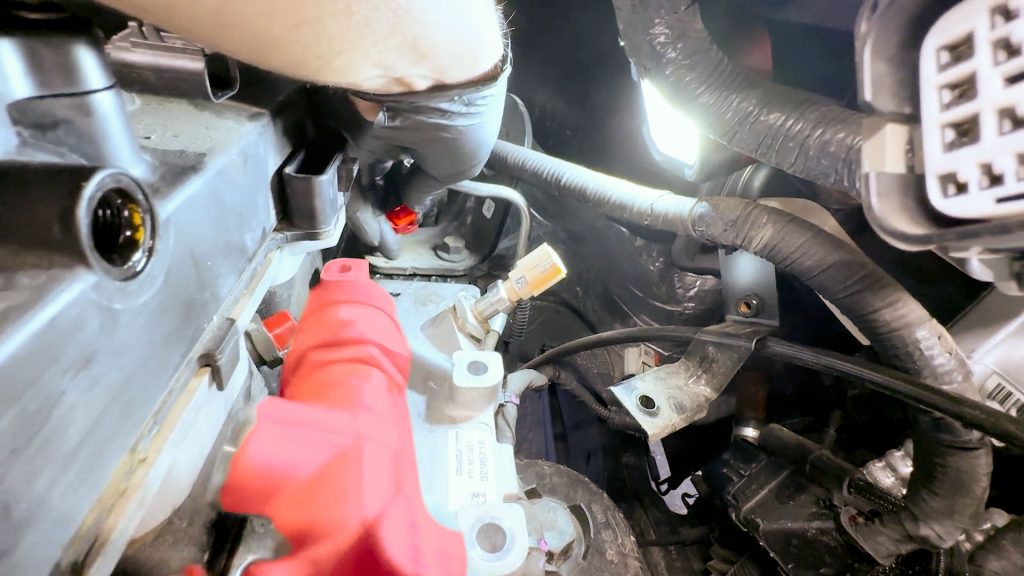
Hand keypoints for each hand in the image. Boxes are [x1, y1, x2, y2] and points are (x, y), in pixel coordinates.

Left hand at [315, 64, 509, 258]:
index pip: (419, 168)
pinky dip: (359, 207)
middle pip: (392, 178)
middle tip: (394, 243)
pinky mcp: (349, 138)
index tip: (413, 222)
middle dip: (393, 213)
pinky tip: (371, 233)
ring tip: (384, 246)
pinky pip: (352, 178)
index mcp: (436, 129)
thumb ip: (429, 189)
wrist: (436, 79)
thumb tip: (412, 207)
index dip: (416, 197)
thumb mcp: (458, 166)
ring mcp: (375, 133)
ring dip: (376, 217)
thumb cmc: (462, 118)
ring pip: (371, 182)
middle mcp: (405, 130)